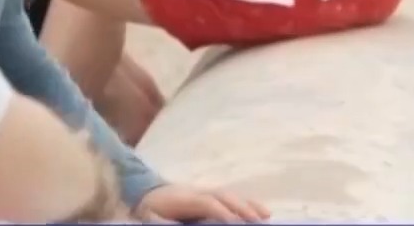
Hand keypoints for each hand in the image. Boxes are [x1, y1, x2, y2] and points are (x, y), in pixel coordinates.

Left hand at [135, 184, 270, 222]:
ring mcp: (207, 191)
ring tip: (266, 218)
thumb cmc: (151, 209)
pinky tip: (264, 212)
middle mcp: (199, 191)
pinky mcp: (212, 195)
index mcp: (185, 197)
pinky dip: (250, 204)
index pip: (207, 203)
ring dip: (250, 206)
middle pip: (224, 196)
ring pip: (232, 195)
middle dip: (241, 209)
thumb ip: (162, 224)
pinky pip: (233, 198)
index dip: (222, 212)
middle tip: (257, 223)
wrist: (148, 193)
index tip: (235, 224)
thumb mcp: (150, 218)